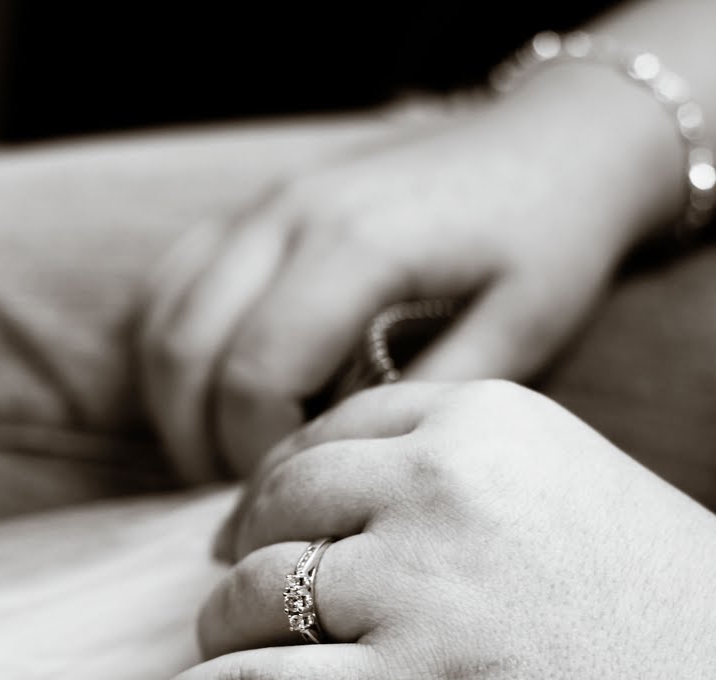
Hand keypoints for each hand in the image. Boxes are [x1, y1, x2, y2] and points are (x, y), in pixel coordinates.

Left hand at [107, 381, 715, 679]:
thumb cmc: (681, 615)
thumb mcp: (571, 486)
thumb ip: (460, 476)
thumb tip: (335, 502)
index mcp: (483, 419)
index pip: (328, 435)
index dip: (274, 486)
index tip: (253, 522)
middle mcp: (440, 489)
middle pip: (274, 506)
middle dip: (241, 552)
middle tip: (231, 592)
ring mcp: (419, 593)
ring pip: (249, 595)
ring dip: (217, 630)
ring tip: (215, 657)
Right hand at [134, 77, 666, 483]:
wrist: (556, 143)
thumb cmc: (549, 241)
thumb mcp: (522, 333)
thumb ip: (426, 402)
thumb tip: (342, 469)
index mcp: (355, 245)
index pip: (253, 376)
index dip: (259, 456)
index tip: (306, 495)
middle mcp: (289, 215)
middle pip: (185, 352)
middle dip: (201, 444)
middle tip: (254, 500)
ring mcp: (261, 206)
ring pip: (159, 322)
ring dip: (175, 407)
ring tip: (227, 462)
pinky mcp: (251, 210)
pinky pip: (167, 289)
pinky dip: (169, 356)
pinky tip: (212, 403)